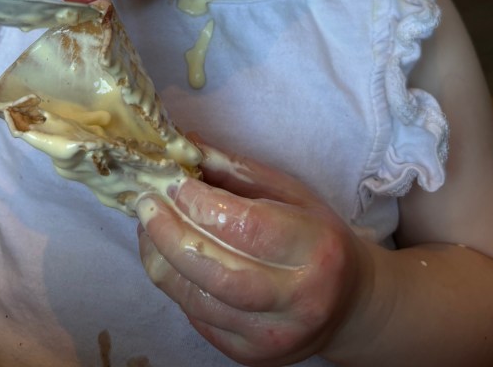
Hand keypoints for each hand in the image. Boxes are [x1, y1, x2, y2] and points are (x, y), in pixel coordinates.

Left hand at [135, 140, 370, 365]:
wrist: (347, 305)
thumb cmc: (317, 237)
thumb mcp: (290, 193)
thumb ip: (236, 171)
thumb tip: (185, 145)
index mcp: (315, 250)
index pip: (244, 226)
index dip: (199, 202)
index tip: (170, 179)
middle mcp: (295, 300)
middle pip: (214, 268)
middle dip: (169, 231)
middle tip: (145, 202)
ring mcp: (270, 335)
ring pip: (196, 298)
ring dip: (161, 256)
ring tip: (149, 225)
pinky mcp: (247, 356)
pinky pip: (195, 317)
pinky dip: (174, 282)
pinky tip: (167, 255)